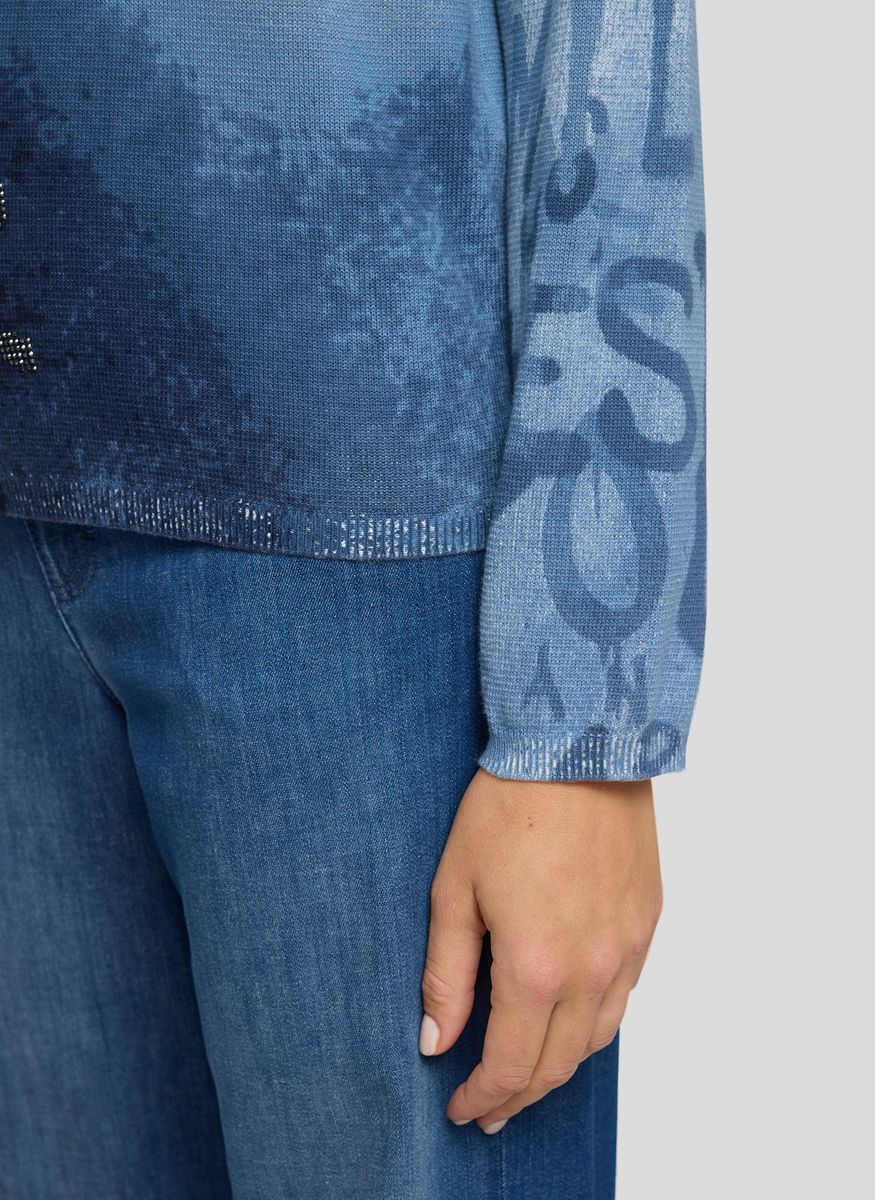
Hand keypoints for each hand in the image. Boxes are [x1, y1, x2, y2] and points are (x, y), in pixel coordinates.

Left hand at [419, 767, 661, 1132]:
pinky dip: (593, 1023)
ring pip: (596, 1039)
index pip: (511, 1067)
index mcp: (537, 968)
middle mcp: (592, 971)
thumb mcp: (455, 888)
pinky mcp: (647, 924)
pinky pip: (624, 997)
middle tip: (488, 1105)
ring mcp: (627, 949)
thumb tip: (435, 1040)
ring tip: (527, 1070)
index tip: (460, 1107)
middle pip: (557, 1066)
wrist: (578, 748)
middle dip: (518, 1096)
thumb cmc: (509, 807)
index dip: (482, 1097)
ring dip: (559, 1065)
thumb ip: (445, 974)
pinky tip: (569, 1014)